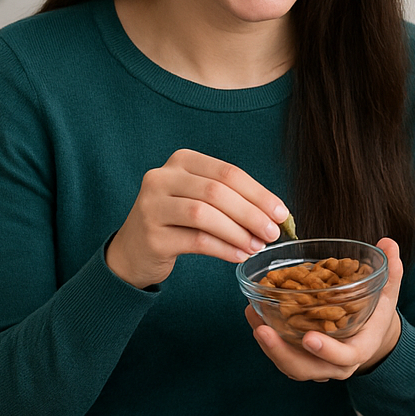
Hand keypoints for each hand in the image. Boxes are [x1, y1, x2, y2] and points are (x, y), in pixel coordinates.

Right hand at [105, 148, 287, 289]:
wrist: (133, 251)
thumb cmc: (177, 221)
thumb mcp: (200, 199)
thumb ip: (232, 200)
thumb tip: (276, 215)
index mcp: (181, 161)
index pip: (228, 173)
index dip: (259, 193)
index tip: (281, 213)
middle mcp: (161, 178)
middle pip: (217, 192)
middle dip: (251, 214)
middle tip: (273, 233)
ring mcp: (152, 206)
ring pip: (205, 215)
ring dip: (238, 232)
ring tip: (257, 246)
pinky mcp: (151, 236)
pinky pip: (196, 241)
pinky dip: (224, 249)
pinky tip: (239, 255)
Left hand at [247, 237, 404, 380]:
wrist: (370, 337)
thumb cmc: (377, 314)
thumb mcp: (388, 293)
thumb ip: (391, 271)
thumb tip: (388, 243)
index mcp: (359, 349)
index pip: (344, 357)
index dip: (327, 351)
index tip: (309, 339)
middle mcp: (336, 364)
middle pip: (306, 368)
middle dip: (282, 352)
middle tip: (263, 330)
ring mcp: (317, 365)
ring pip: (289, 365)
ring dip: (268, 345)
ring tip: (253, 317)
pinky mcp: (303, 360)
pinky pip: (282, 356)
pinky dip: (267, 340)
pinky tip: (254, 316)